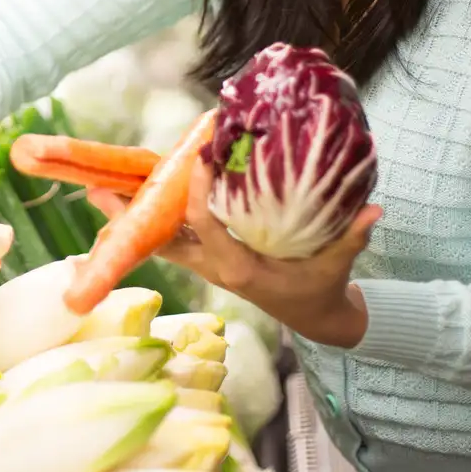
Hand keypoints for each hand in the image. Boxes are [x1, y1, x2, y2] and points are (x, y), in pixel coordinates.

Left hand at [88, 159, 380, 348]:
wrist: (313, 316)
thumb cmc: (321, 286)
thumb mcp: (337, 264)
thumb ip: (353, 235)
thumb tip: (375, 207)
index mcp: (241, 268)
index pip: (210, 227)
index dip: (200, 193)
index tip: (196, 155)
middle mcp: (214, 266)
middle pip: (163, 239)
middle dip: (130, 218)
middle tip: (96, 187)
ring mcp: (205, 264)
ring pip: (158, 238)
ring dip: (127, 218)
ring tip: (94, 188)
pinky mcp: (205, 258)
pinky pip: (168, 237)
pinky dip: (146, 219)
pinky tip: (125, 196)